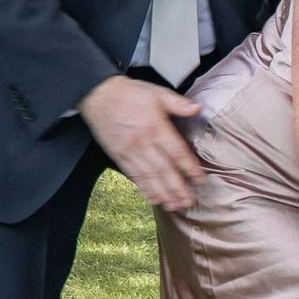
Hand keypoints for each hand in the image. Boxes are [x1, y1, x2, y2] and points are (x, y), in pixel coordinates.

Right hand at [77, 76, 205, 210]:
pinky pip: (133, 175)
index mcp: (155, 127)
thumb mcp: (157, 93)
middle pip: (163, 170)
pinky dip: (144, 188)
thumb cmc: (130, 93)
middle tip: (190, 202)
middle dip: (177, 188)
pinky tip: (153, 199)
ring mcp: (129, 151)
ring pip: (148, 176)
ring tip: (175, 205)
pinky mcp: (118, 156)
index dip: (189, 168)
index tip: (200, 180)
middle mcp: (143, 142)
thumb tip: (198, 108)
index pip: (176, 152)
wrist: (98, 95)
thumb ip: (178, 103)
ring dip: (163, 193)